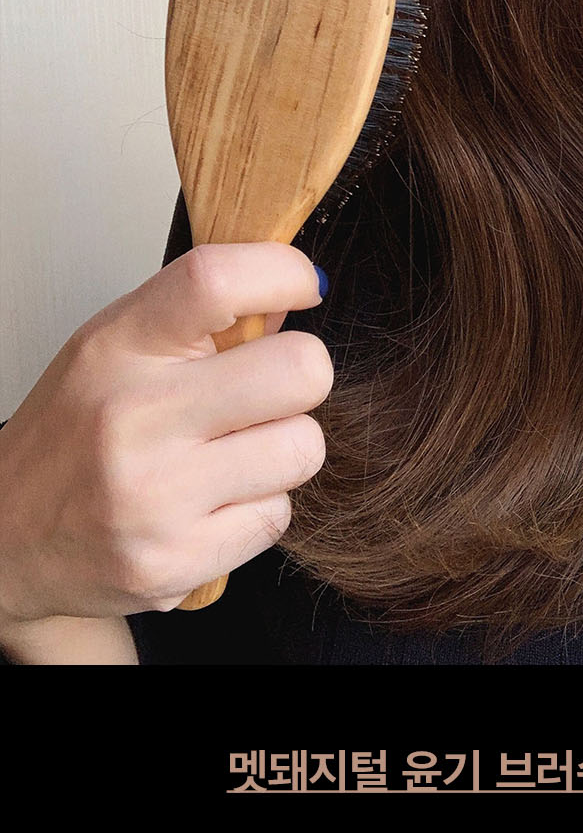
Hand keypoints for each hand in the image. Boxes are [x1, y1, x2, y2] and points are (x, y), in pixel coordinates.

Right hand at [0, 243, 330, 626]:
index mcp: (119, 347)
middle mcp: (136, 417)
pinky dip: (257, 509)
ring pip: (303, 448)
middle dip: (300, 378)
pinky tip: (210, 505)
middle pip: (301, 370)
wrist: (7, 539)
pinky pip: (278, 516)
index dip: (284, 271)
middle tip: (264, 393)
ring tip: (228, 456)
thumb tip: (293, 294)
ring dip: (282, 451)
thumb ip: (200, 320)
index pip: (219, 280)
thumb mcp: (116, 350)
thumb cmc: (73, 436)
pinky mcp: (178, 560)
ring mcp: (157, 496)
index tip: (304, 284)